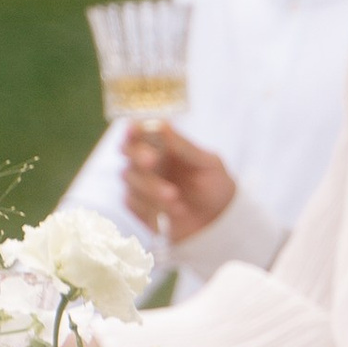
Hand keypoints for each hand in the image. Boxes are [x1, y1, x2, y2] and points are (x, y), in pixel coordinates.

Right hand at [122, 122, 234, 243]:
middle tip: (151, 161)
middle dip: (137, 155)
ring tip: (175, 197)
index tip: (134, 128)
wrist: (219, 222)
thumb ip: (183, 147)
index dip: (133, 129)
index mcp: (165, 145)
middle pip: (127, 152)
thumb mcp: (207, 164)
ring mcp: (142, 184)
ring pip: (130, 179)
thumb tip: (162, 124)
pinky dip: (150, 206)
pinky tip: (175, 210)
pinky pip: (131, 203)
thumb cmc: (215, 185)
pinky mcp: (140, 207)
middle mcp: (149, 162)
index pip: (141, 131)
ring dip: (150, 187)